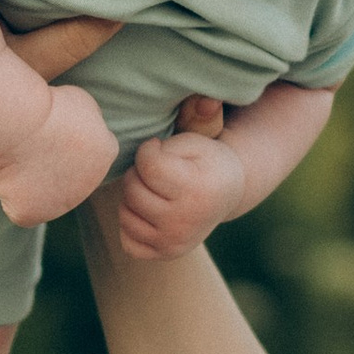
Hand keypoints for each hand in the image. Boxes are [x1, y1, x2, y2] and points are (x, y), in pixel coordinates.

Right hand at [0, 79, 119, 223]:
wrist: (17, 123)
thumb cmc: (45, 106)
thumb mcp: (81, 102)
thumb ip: (91, 123)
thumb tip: (85, 135)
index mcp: (106, 153)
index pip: (91, 150)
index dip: (68, 137)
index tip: (54, 127)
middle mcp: (89, 186)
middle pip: (68, 177)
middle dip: (54, 164)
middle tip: (34, 144)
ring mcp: (60, 205)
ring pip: (45, 195)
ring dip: (34, 182)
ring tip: (20, 157)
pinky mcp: (31, 215)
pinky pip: (21, 206)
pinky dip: (12, 195)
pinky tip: (8, 176)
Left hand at [117, 96, 247, 259]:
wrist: (227, 193)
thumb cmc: (203, 159)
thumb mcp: (197, 136)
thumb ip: (194, 118)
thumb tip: (207, 98)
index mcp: (197, 190)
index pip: (148, 166)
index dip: (148, 151)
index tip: (159, 148)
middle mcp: (186, 222)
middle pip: (133, 190)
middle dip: (139, 174)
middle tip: (156, 170)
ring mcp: (175, 243)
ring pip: (126, 215)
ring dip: (134, 197)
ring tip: (154, 188)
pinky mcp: (165, 254)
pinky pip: (128, 240)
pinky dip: (133, 223)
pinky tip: (150, 210)